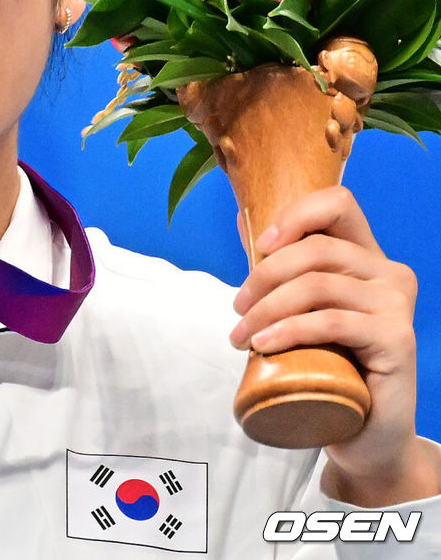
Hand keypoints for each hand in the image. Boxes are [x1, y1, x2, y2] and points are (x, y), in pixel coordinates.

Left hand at [230, 186, 439, 504]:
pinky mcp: (397, 339)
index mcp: (368, 257)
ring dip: (266, 309)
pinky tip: (263, 346)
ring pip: (317, 286)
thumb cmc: (327, 364)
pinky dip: (288, 331)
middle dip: (264, 276)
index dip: (295, 215)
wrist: (363, 431)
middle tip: (237, 309)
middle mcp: (390, 274)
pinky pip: (332, 322)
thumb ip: (281, 267)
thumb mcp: (300, 309)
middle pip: (317, 249)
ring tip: (241, 337)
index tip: (260, 246)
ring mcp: (397, 305)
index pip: (337, 204)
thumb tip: (244, 218)